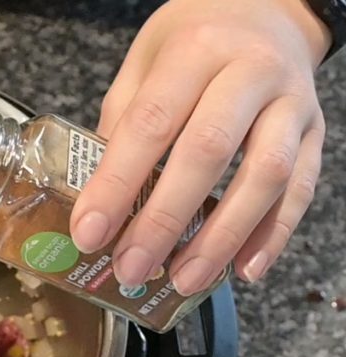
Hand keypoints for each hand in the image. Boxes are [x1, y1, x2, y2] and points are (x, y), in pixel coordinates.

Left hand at [69, 0, 331, 294]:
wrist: (269, 9)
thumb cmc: (194, 40)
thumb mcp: (144, 62)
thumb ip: (122, 124)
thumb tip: (95, 200)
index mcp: (194, 52)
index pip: (149, 124)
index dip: (116, 184)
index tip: (88, 233)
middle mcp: (250, 72)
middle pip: (207, 153)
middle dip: (164, 221)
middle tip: (131, 268)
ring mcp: (291, 103)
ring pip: (265, 176)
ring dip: (221, 238)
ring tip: (184, 281)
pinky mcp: (316, 132)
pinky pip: (301, 190)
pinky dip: (273, 236)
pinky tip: (243, 271)